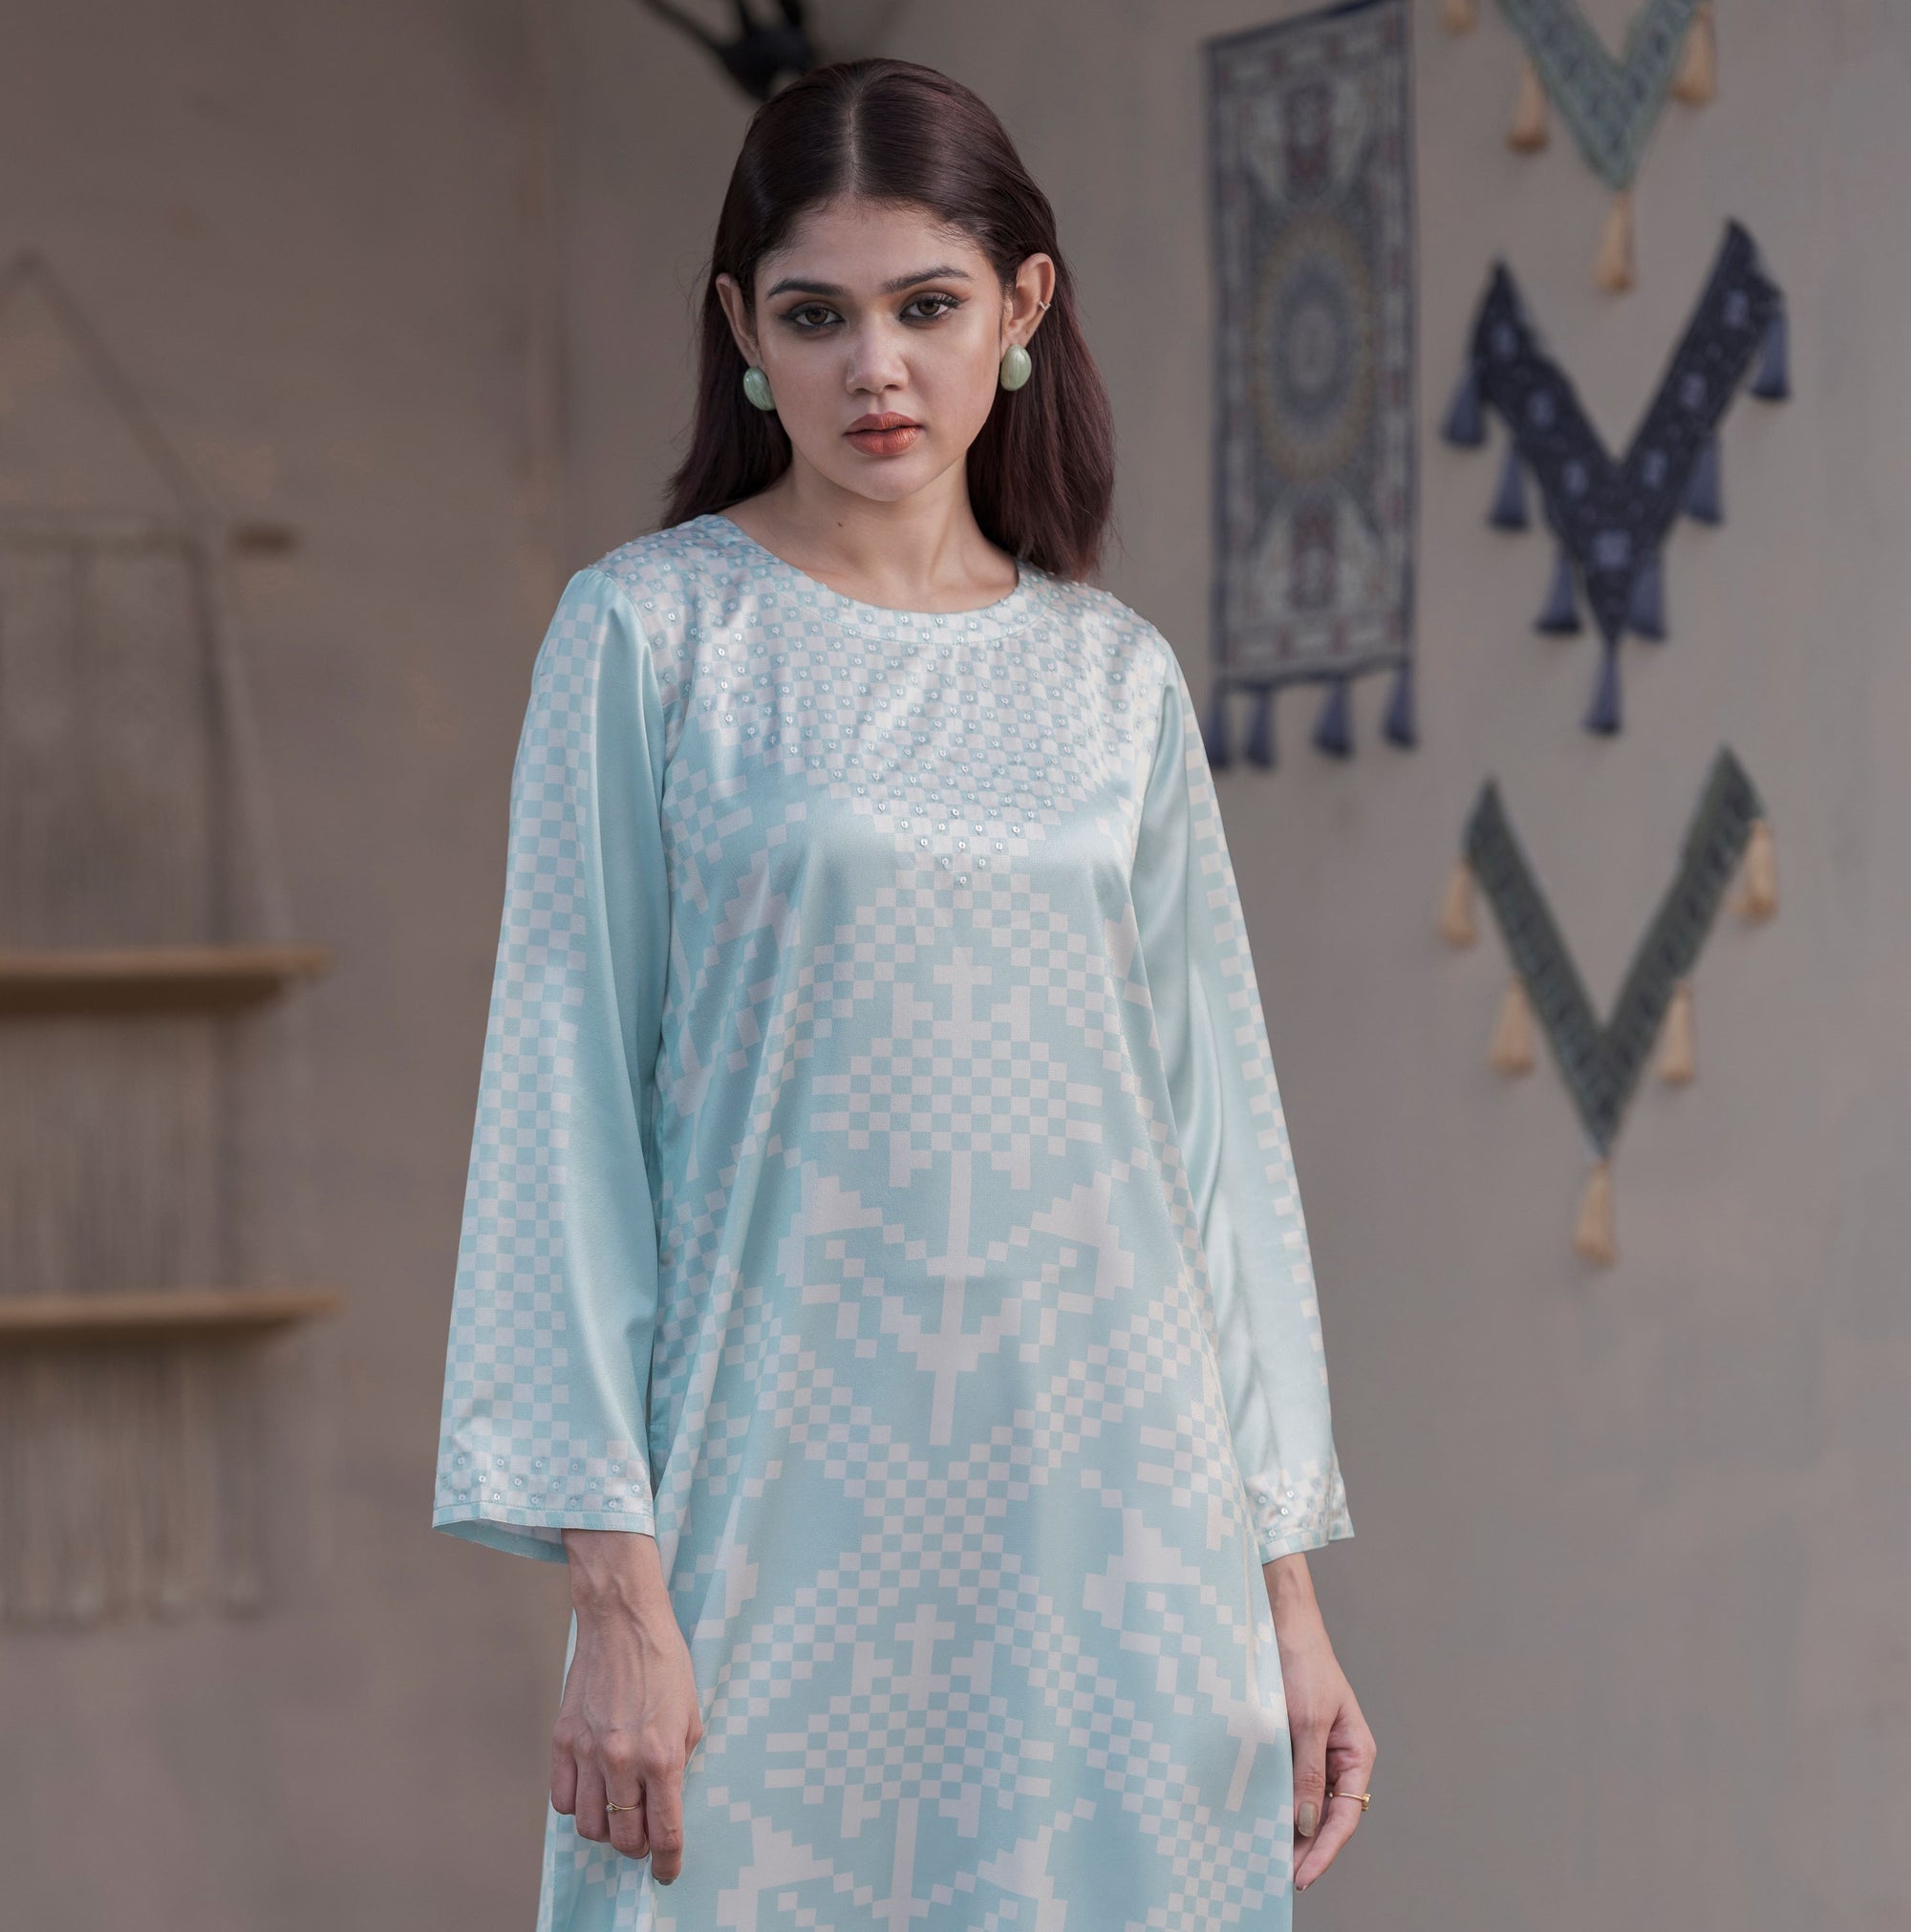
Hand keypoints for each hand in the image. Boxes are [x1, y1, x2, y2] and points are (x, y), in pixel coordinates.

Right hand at [552, 1530, 703, 1883]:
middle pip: (624, 1838)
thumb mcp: (691, 1713)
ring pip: (590, 1826)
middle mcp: (624, 1759)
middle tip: (644, 1838)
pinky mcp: (563, 1740)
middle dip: (638, 1849)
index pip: (664, 1831)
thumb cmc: (664, 1662)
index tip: (668, 1871)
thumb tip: (667, 1796)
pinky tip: (592, 1791)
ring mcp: (589, 1751)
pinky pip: (563, 1799)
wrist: (623, 1621)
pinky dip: (578, 1806)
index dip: (668, 1861)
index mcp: (663, 1754)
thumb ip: (680, 1759)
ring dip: (607, 1831)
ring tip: (618, 1815)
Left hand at [1264, 1552, 1375, 1894]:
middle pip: (1328, 1815)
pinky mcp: (1290, 1740)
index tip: (1301, 1876)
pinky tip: (1261, 1818)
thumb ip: (1309, 1774)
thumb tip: (1305, 1824)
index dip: (1324, 1850)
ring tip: (1269, 1857)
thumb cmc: (1302, 1663)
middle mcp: (1338, 1755)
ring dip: (1291, 1828)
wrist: (1279, 1620)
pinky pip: (1288, 1780)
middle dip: (1307, 1847)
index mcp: (1355, 1751)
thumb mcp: (1307, 1721)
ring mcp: (1314, 1748)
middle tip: (1279, 1875)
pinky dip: (1277, 1802)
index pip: (1344, 1815)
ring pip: (1307, 1801)